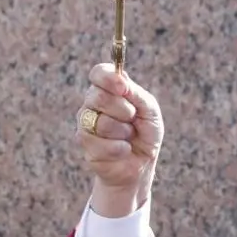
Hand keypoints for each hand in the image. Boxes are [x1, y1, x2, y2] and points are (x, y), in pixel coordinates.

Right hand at [76, 63, 162, 217]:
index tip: (123, 88)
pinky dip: (119, 148)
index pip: (98, 73)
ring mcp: (85, 123)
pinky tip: (123, 149)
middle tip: (132, 119)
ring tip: (128, 136)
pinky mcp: (85, 145)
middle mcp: (92, 103)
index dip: (108, 78)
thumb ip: (137, 94)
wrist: (141, 164)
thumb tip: (122, 81)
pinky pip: (100, 143)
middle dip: (123, 110)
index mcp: (108, 89)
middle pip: (98, 97)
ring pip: (100, 122)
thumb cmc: (145, 134)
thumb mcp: (150, 111)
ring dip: (123, 132)